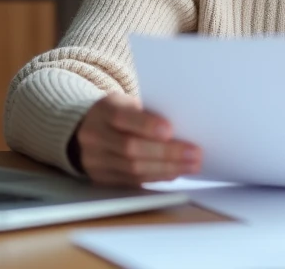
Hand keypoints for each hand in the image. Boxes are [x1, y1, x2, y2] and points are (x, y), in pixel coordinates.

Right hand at [73, 93, 201, 186]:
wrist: (89, 128)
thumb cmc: (121, 112)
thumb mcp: (130, 103)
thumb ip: (149, 113)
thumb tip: (181, 131)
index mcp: (103, 110)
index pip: (122, 118)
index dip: (147, 125)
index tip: (171, 131)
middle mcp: (94, 135)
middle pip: (130, 148)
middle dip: (167, 153)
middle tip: (194, 154)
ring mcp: (94, 160)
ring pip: (133, 169)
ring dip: (167, 169)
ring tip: (191, 166)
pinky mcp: (101, 178)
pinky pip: (132, 181)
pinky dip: (156, 177)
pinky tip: (174, 173)